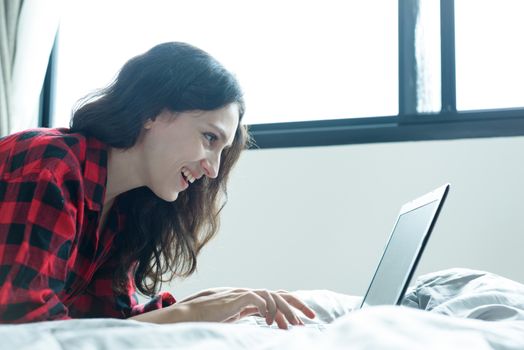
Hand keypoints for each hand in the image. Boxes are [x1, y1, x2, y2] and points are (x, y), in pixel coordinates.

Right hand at [174, 288, 315, 328]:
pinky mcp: (238, 297)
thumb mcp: (236, 319)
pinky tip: (269, 323)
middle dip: (297, 305)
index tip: (306, 319)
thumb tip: (266, 322)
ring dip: (284, 312)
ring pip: (273, 297)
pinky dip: (268, 309)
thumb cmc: (211, 319)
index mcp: (252, 299)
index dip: (293, 306)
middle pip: (281, 294)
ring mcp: (245, 294)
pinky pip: (260, 299)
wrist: (192, 314)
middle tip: (311, 317)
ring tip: (291, 326)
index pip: (278, 298)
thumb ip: (249, 316)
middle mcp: (251, 294)